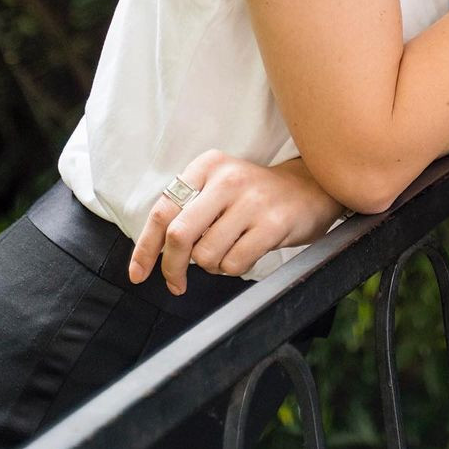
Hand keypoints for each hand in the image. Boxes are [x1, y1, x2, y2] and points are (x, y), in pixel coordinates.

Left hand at [128, 152, 344, 294]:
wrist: (311, 187)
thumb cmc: (255, 195)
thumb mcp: (219, 186)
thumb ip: (188, 210)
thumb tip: (154, 253)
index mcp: (207, 166)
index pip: (162, 211)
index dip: (145, 248)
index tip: (138, 274)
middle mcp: (227, 179)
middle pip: (179, 235)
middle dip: (172, 267)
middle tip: (175, 283)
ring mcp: (251, 201)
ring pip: (206, 255)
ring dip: (211, 266)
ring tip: (228, 252)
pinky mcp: (272, 223)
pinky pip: (234, 264)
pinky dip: (233, 268)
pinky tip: (246, 253)